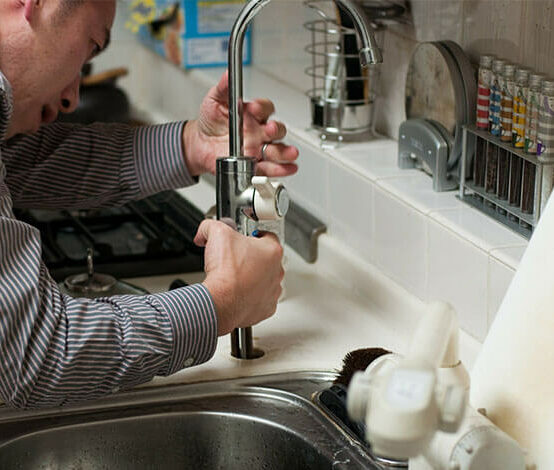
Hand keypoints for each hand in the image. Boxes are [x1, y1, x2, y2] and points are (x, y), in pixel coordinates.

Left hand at [183, 71, 298, 176]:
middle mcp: (259, 132)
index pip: (265, 108)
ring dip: (285, 152)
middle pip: (277, 130)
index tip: (252, 108)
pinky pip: (271, 168)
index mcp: (252, 114)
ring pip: (278, 150)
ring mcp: (259, 149)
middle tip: (269, 130)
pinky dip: (282, 169)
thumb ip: (223, 88)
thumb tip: (228, 74)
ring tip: (289, 153)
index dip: (261, 107)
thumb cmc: (210, 122)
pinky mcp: (255, 165)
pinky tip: (288, 168)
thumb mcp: (214, 100)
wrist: (199, 144)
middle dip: (276, 130)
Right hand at [194, 219, 283, 335]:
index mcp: (272, 251)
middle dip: (251, 258)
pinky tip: (237, 293)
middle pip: (266, 259)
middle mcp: (277, 271)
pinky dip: (249, 297)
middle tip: (234, 258)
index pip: (268, 236)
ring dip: (252, 278)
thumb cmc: (226, 272)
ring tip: (234, 277)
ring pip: (264, 280)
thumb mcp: (216, 233)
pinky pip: (260, 299)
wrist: (221, 302)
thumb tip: (206, 230)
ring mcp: (273, 291)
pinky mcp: (266, 308)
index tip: (243, 238)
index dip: (253, 235)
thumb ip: (212, 226)